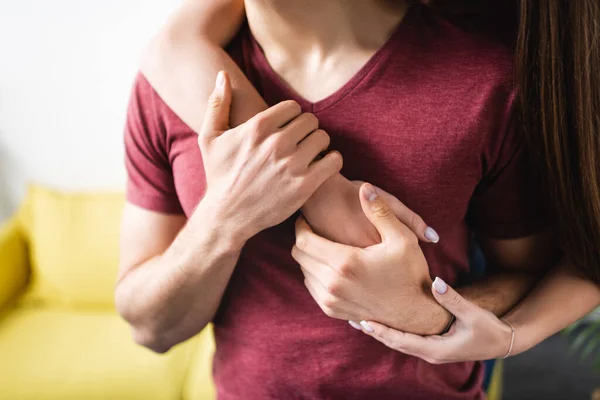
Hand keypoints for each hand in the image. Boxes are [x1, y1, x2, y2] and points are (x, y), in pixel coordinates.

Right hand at [199, 72, 342, 242]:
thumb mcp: (209, 138)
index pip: (293, 107)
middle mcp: (276, 143)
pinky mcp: (305, 185)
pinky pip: (334, 161)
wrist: (227, 215)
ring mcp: (292, 165)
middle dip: (306, 130)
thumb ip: (217, 103)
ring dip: (319, 145)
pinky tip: (321, 166)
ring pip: (323, 138)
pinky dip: (331, 161)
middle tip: (300, 143)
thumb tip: (222, 75)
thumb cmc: (219, 176)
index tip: (288, 129)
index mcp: (257, 127)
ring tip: (310, 154)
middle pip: (310, 121)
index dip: (292, 117)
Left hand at [292, 183, 450, 334]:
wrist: (414, 312)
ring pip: (303, 271)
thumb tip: (365, 188)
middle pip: (299, 255)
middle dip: (303, 239)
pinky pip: (311, 287)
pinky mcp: (332, 310)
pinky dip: (314, 274)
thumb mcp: (402, 238)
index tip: (307, 219)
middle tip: (313, 229)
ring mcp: (331, 300)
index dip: (301, 226)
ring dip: (309, 257)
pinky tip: (329, 265)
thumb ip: (380, 211)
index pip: (303, 240)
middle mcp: (333, 284)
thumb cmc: (410, 272)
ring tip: (323, 246)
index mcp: (346, 263)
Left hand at [361, 277, 513, 363]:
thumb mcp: (473, 314)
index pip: (400, 341)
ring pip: (398, 340)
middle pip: (394, 342)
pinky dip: (390, 329)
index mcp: (435, 349)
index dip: (381, 331)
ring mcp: (429, 348)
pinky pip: (405, 337)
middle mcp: (428, 351)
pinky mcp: (431, 343)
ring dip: (379, 330)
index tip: (362, 321)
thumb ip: (453, 299)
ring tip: (358, 317)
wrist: (503, 340)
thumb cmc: (489, 328)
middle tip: (351, 318)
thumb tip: (436, 283)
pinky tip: (380, 317)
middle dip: (373, 331)